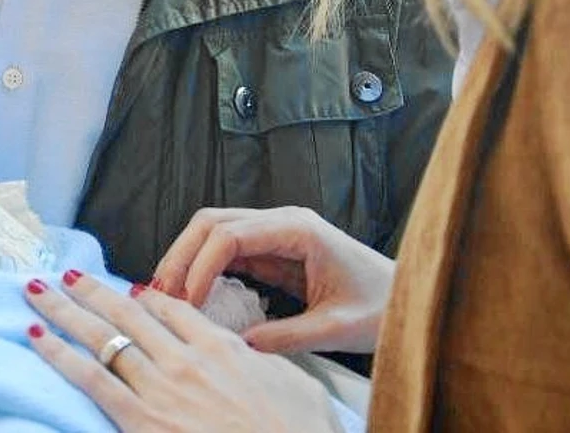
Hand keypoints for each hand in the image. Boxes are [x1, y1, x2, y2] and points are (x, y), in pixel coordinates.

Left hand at [26, 273, 337, 431]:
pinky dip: (58, 353)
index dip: (145, 297)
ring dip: (64, 310)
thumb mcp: (298, 389)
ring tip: (37, 290)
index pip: (173, 310)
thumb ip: (268, 362)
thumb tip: (254, 353)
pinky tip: (35, 334)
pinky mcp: (140, 419)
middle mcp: (184, 359)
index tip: (126, 290)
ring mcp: (159, 387)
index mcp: (222, 348)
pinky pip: (89, 377)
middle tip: (66, 273)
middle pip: (126, 314)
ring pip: (101, 336)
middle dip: (92, 291)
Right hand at [150, 206, 393, 354]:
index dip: (200, 266)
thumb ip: (286, 336)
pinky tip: (191, 295)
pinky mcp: (274, 251)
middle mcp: (282, 221)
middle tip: (160, 294)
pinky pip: (227, 252)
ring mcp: (276, 233)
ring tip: (167, 295)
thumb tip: (238, 346)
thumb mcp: (335, 328)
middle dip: (181, 256)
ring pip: (213, 232)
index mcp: (299, 229)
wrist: (409, 299)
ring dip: (186, 260)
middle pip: (211, 223)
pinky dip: (204, 269)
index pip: (230, 235)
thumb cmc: (383, 307)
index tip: (188, 302)